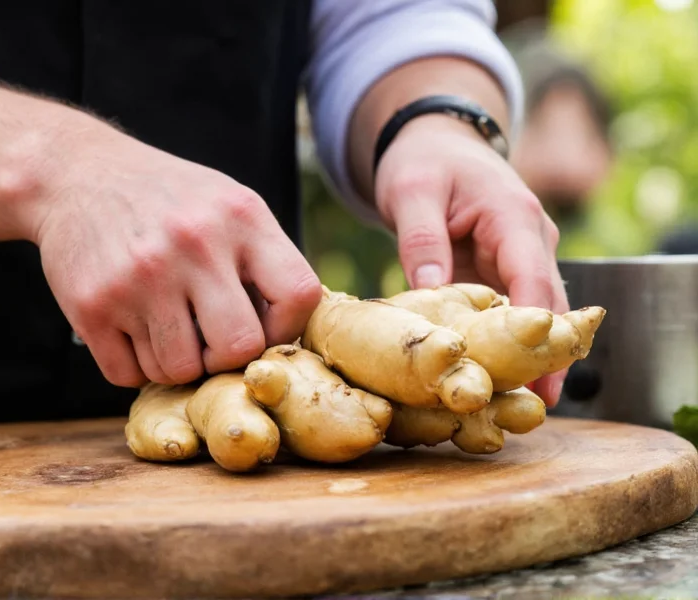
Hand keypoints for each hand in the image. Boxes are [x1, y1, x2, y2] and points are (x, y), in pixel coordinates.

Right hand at [24, 123, 321, 387]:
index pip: (298, 295)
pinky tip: (131, 329)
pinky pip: (128, 376)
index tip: (262, 325)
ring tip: (165, 326)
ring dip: (175, 362)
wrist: (74, 174)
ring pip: (178, 371)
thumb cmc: (166, 199)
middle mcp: (192, 245)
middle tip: (208, 339)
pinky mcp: (92, 306)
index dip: (286, 327)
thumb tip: (291, 333)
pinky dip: (133, 365)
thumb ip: (264, 259)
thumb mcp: (227, 203)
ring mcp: (138, 278)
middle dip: (225, 357)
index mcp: (240, 216)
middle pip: (237, 348)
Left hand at [373, 115, 568, 406]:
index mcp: (514, 218)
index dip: (539, 331)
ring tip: (508, 408)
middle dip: (542, 357)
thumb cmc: (425, 162)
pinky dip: (501, 344)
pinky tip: (487, 379)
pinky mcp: (501, 274)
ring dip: (524, 357)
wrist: (433, 144)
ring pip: (531, 316)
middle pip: (547, 307)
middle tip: (528, 411)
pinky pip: (507, 313)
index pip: (535, 280)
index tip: (540, 377)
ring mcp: (519, 260)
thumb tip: (430, 289)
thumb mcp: (412, 191)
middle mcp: (529, 242)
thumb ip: (421, 239)